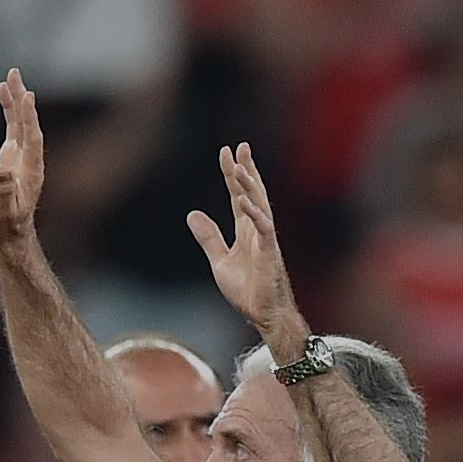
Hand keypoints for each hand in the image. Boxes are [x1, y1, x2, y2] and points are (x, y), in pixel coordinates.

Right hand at [0, 68, 45, 243]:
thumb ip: (4, 191)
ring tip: (10, 76)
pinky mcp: (12, 154)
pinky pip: (12, 126)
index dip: (29, 118)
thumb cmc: (6, 224)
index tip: (27, 97)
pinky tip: (4, 93)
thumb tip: (2, 169)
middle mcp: (29, 157)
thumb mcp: (3, 212)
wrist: (9, 231)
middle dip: (22, 99)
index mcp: (31, 169)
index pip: (32, 137)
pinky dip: (9, 109)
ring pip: (20, 121)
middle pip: (27, 122)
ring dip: (16, 98)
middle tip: (15, 74)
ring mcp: (21, 154)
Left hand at [187, 142, 306, 355]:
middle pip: (252, 193)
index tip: (225, 154)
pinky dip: (253, 212)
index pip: (237, 196)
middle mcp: (257, 230)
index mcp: (245, 231)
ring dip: (249, 184)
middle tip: (240, 147)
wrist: (263, 314)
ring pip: (259, 205)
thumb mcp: (220, 261)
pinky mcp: (270, 252)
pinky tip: (243, 199)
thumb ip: (209, 238)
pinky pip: (264, 228)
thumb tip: (192, 214)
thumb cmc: (247, 290)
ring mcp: (265, 240)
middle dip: (245, 169)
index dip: (231, 176)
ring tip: (239, 165)